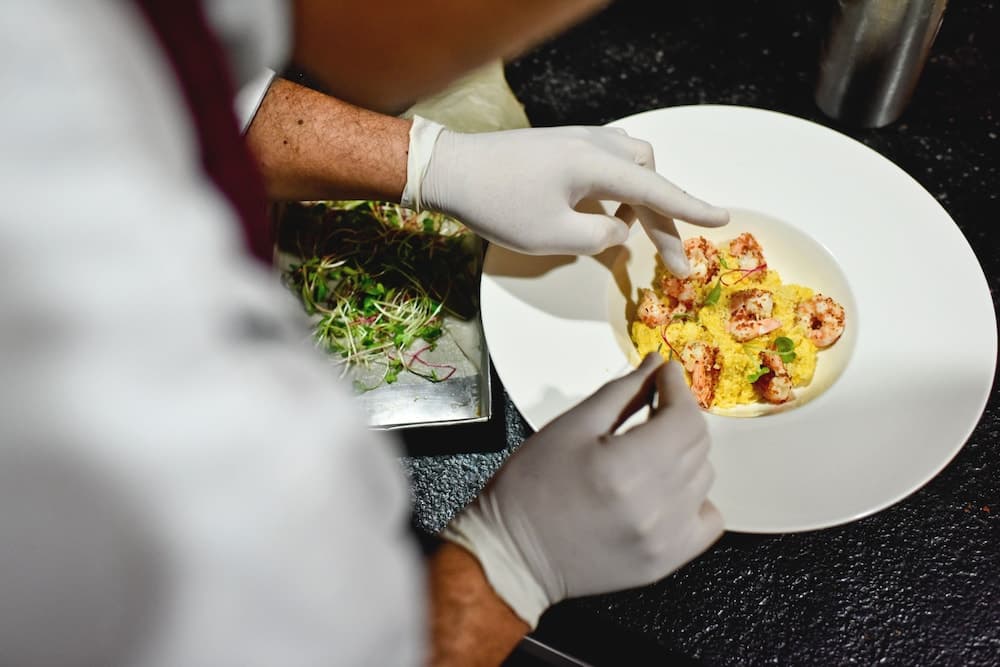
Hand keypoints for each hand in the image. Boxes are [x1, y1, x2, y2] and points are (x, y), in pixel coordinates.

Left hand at [401, 116, 728, 275]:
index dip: (691, 209)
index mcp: (596, 164)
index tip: (723, 220)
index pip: (656, 190)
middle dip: (663, 222)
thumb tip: (619, 233)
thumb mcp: (555, 236)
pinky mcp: (562, 148)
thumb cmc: (498, 205)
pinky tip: (599, 217)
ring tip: (627, 238)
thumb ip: (600, 239)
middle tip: (673, 266)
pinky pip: (605, 167)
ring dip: (637, 205)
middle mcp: (594, 145)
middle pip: (648, 179)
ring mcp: (577, 142)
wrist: (450, 171)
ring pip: (629, 169)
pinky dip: (613, 194)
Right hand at [441, 355, 723, 626]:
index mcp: (626, 467)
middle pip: (698, 444)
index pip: (684, 417)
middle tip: (653, 407)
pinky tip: (667, 490)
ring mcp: (665, 537)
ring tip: (650, 450)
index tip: (664, 375)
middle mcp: (654, 505)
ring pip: (704, 477)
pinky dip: (695, 498)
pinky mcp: (666, 559)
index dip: (677, 388)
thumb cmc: (528, 489)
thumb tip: (654, 366)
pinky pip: (708, 520)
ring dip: (684, 454)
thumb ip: (621, 392)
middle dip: (679, 416)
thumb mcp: (570, 426)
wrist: (514, 554)